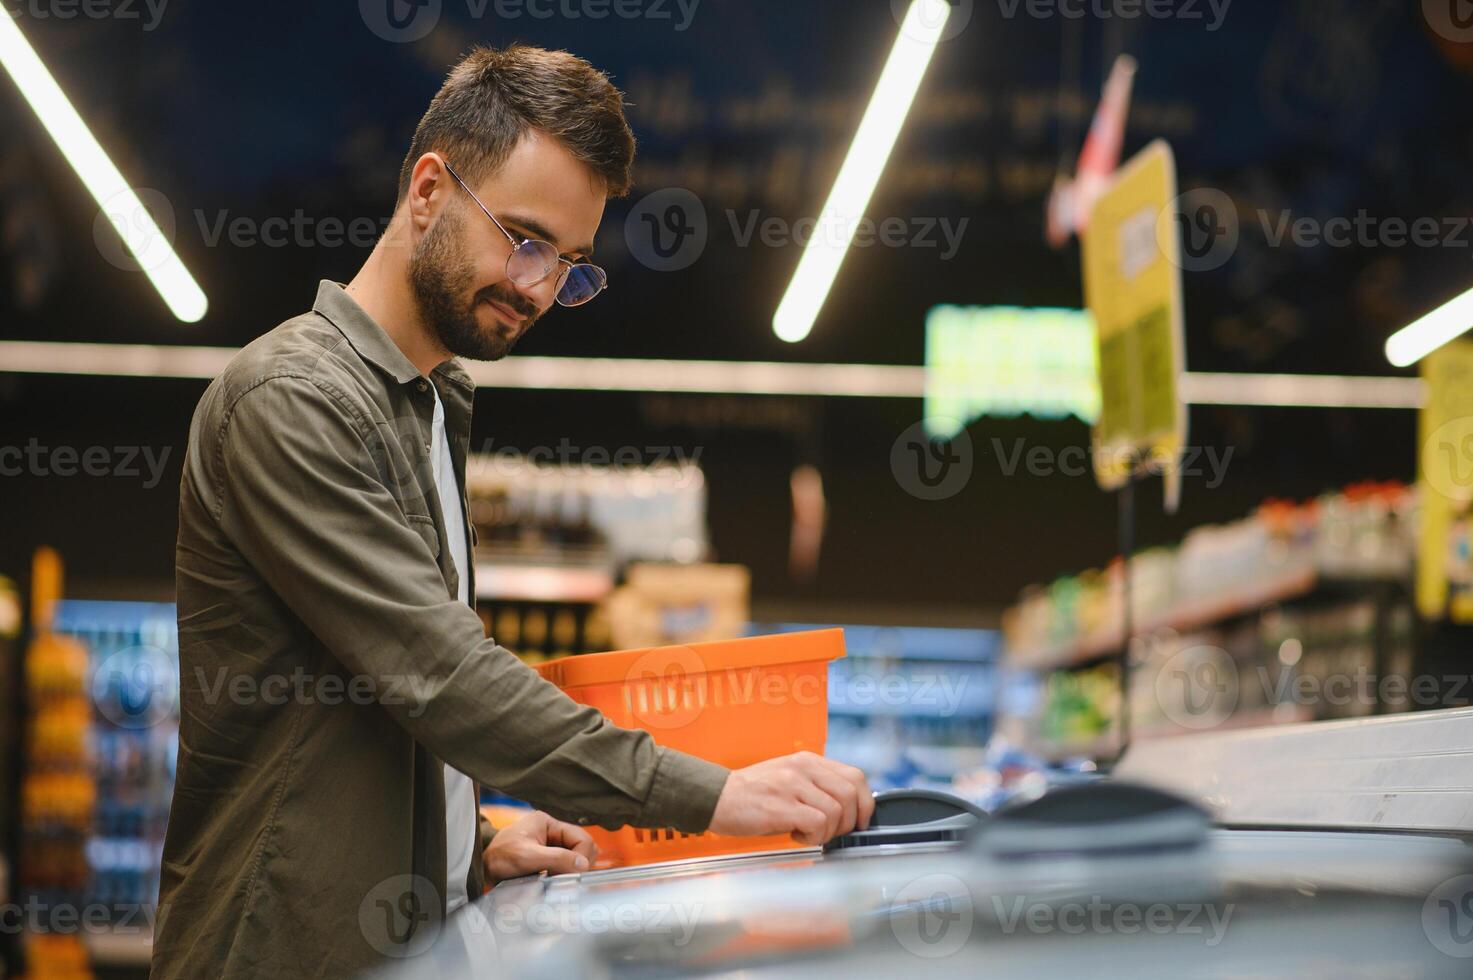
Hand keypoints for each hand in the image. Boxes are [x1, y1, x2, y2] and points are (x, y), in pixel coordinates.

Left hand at [482, 810, 598, 884]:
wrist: (479, 869)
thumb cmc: (498, 858)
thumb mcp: (526, 857)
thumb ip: (556, 858)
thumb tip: (583, 865)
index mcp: (549, 824)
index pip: (582, 839)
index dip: (582, 858)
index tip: (575, 874)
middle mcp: (553, 833)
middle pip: (583, 848)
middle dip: (579, 864)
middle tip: (566, 878)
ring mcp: (551, 847)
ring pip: (577, 859)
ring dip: (571, 871)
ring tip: (558, 881)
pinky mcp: (548, 861)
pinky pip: (566, 868)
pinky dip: (564, 876)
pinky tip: (554, 883)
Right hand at [708, 752, 872, 845]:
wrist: (716, 797)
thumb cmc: (753, 794)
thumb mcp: (789, 778)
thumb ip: (817, 785)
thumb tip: (850, 808)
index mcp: (808, 760)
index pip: (855, 777)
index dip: (865, 803)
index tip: (859, 821)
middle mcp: (803, 768)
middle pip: (851, 795)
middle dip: (849, 822)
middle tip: (831, 833)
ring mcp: (791, 786)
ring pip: (836, 812)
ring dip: (828, 833)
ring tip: (807, 834)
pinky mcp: (781, 807)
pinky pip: (817, 824)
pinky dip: (813, 838)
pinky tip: (796, 836)